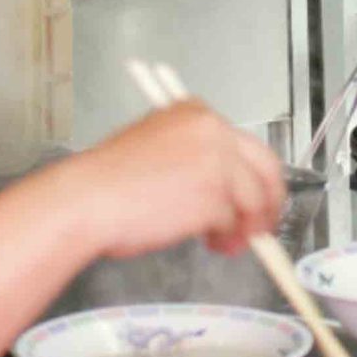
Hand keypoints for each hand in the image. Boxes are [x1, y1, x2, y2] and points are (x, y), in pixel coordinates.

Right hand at [47, 102, 286, 259]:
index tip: (250, 195)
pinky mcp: (215, 196)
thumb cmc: (108, 181)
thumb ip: (193, 158)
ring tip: (226, 242)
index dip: (250, 175)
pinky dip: (228, 238)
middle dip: (268, 200)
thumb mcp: (155, 148)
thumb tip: (222, 187)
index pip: (243, 143)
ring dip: (245, 227)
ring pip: (254, 199)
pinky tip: (211, 243)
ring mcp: (217, 163)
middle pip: (265, 166)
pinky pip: (235, 223)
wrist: (88, 199)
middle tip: (260, 225)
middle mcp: (212, 131)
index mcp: (195, 113)